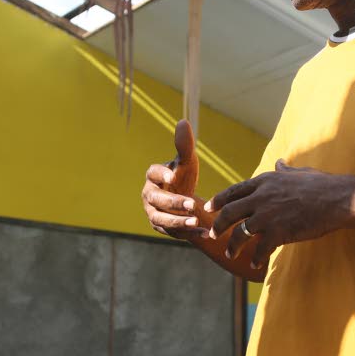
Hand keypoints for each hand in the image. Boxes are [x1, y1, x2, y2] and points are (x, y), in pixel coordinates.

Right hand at [141, 119, 209, 239]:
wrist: (184, 199)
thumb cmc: (183, 176)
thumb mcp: (186, 161)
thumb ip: (184, 145)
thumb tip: (183, 122)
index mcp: (152, 176)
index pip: (152, 173)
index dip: (161, 174)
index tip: (173, 176)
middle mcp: (149, 196)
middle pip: (157, 200)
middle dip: (173, 203)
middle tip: (191, 204)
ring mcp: (153, 213)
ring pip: (162, 219)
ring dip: (179, 222)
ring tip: (196, 221)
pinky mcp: (162, 228)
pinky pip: (174, 233)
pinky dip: (189, 233)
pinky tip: (205, 232)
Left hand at [205, 160, 354, 269]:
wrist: (338, 199)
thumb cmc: (321, 184)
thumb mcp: (298, 172)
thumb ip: (284, 170)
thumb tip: (279, 162)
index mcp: (264, 182)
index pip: (234, 191)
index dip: (219, 200)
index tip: (209, 207)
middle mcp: (261, 197)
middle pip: (230, 212)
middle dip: (218, 224)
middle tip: (213, 233)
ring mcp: (268, 215)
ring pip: (240, 233)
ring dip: (232, 245)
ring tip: (230, 254)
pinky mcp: (278, 232)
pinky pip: (260, 249)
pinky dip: (256, 259)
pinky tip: (255, 266)